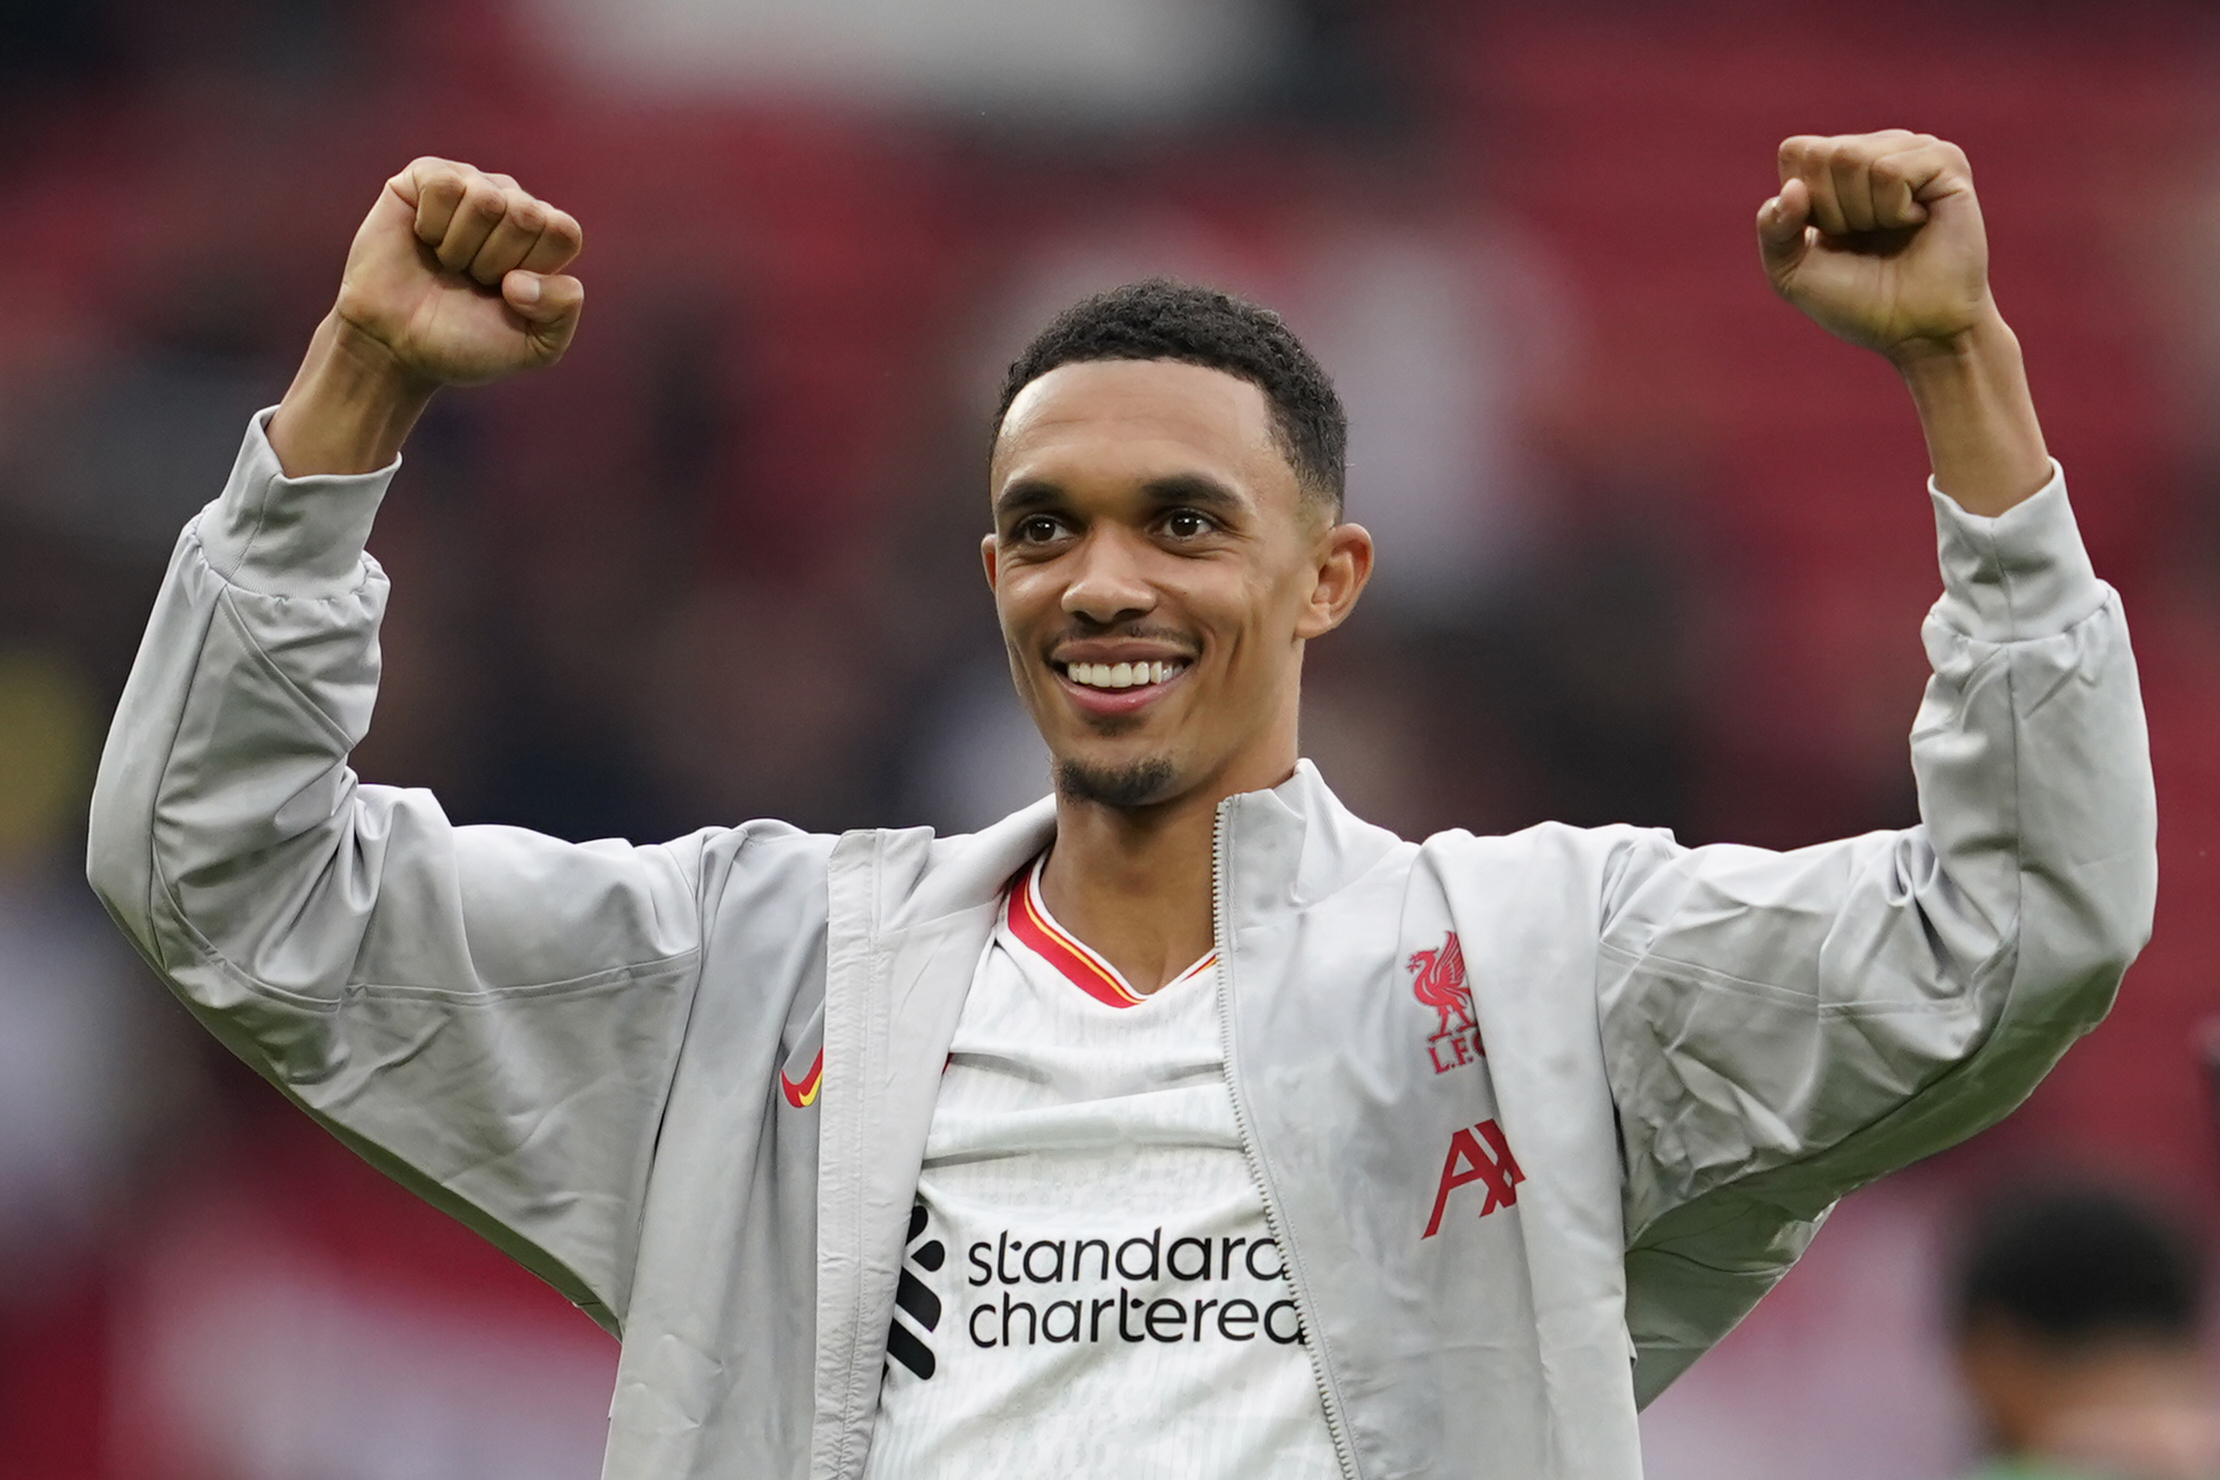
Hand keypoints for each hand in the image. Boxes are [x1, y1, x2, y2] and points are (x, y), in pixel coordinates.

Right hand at [268, 160, 584, 474]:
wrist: (399, 345)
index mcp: (546, 237)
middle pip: (526, 215)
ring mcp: (470, 184)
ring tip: (447, 263)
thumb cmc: (467, 340)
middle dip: (494, 261)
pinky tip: (423, 238)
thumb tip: (523, 277)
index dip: (531, 269)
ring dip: (460, 247)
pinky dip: (431, 224)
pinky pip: (444, 185)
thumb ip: (561, 313)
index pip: (563, 232)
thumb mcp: (535, 346)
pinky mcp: (426, 175)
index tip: (506, 292)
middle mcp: (513, 203)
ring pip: (485, 199)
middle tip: (471, 279)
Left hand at [1758, 131, 1992, 363]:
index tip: (1831, 235)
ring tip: (1892, 232)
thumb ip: (1772, 228)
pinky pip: (1890, 169)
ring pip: (1854, 157)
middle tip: (1866, 238)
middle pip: (1823, 153)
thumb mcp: (1791, 272)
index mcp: (1837, 169)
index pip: (1796, 151)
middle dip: (1834, 210)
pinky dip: (1893, 208)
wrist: (1915, 331)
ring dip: (1864, 212)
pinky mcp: (1946, 162)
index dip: (1803, 203)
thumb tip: (1793, 188)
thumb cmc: (1856, 301)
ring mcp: (1913, 151)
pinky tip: (1916, 222)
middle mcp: (1875, 150)